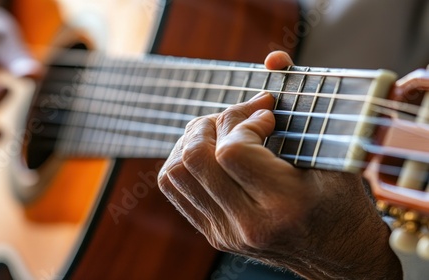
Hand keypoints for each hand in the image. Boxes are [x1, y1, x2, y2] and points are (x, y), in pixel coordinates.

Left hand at [158, 51, 401, 278]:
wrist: (339, 258)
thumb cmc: (343, 206)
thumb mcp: (335, 157)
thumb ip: (304, 107)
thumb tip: (274, 58)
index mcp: (283, 205)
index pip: (232, 150)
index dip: (244, 121)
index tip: (267, 115)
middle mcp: (247, 224)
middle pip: (195, 159)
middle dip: (212, 123)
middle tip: (238, 117)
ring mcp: (224, 232)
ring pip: (175, 173)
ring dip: (192, 140)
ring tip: (220, 130)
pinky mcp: (213, 233)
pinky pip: (175, 188)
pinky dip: (184, 159)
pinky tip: (209, 150)